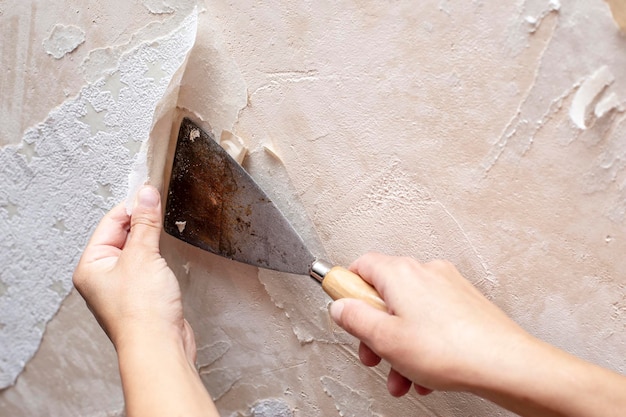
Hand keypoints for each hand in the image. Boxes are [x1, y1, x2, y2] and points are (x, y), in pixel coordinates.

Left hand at [74, 186, 218, 416]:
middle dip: (142, 222)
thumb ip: (145, 222)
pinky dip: (157, 258)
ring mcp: (123, 288)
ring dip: (151, 241)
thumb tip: (145, 194)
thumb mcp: (143, 255)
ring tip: (164, 232)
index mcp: (91, 266)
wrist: (159, 347)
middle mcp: (102, 277)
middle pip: (123, 236)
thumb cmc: (142, 311)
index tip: (150, 191)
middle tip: (160, 207)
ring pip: (137, 252)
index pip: (110, 223)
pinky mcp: (142, 297)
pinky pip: (148, 268)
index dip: (131, 206)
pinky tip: (167, 257)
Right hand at [329, 252, 527, 396]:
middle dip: (374, 330)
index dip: (347, 288)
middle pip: (384, 295)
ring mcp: (447, 287)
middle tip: (372, 354)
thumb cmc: (451, 350)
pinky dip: (421, 345)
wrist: (505, 364)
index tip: (343, 309)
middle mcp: (425, 273)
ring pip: (408, 314)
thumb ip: (355, 319)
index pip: (362, 266)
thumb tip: (340, 307)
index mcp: (401, 273)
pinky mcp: (463, 304)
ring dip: (398, 346)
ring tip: (401, 377)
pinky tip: (424, 375)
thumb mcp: (386, 339)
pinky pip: (431, 321)